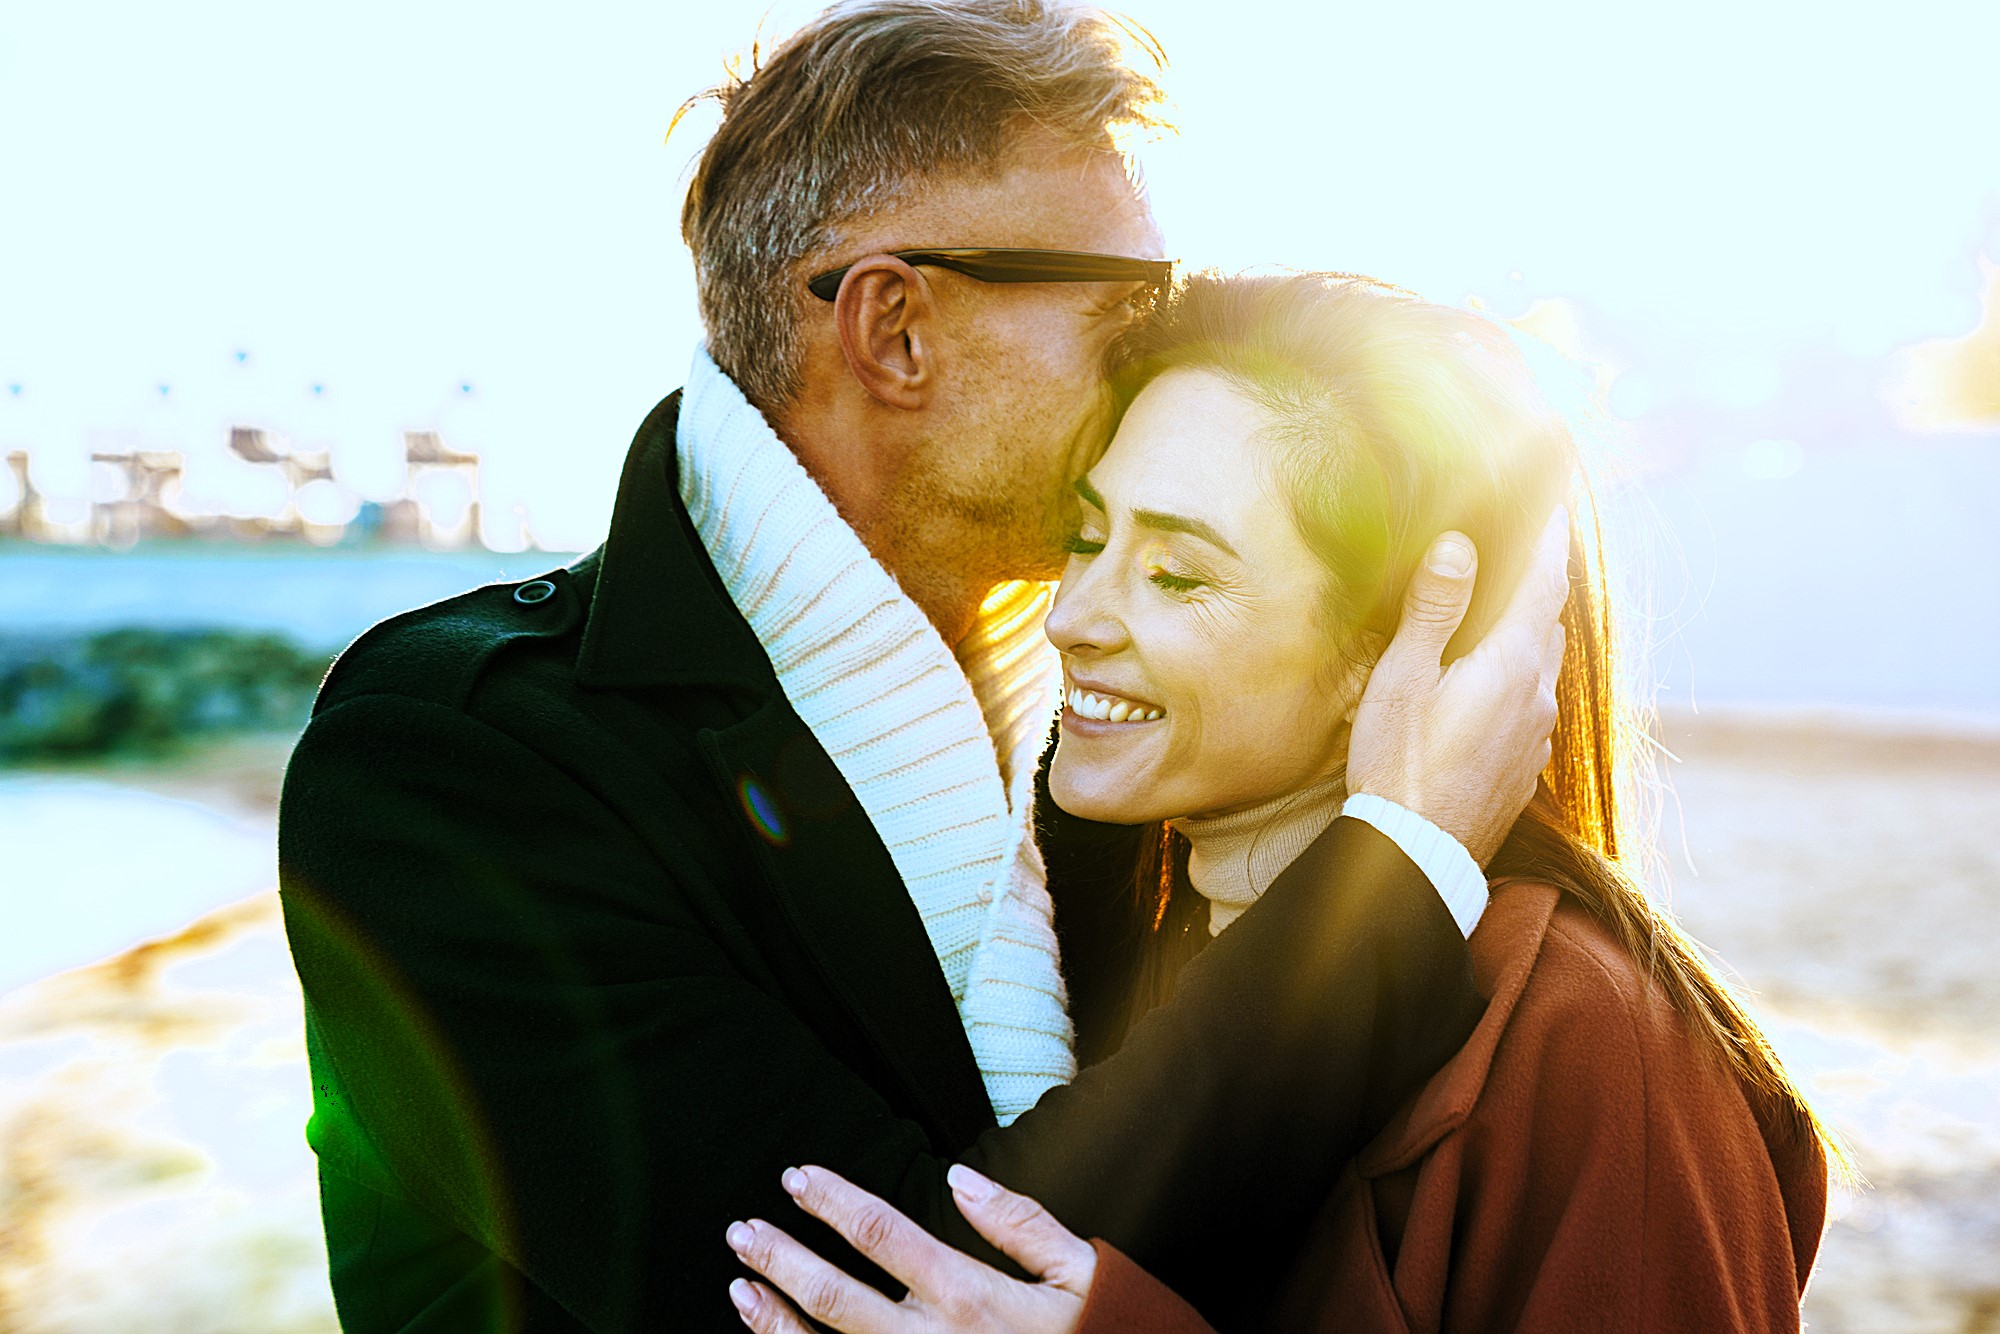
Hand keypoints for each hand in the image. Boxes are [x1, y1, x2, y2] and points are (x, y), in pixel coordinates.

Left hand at [724, 1163, 1095, 1333]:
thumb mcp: (1082, 1271)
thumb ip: (1021, 1223)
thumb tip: (959, 1177)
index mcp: (974, 1298)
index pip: (885, 1235)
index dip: (834, 1202)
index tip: (797, 1178)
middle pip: (839, 1297)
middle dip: (784, 1259)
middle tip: (742, 1229)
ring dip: (777, 1319)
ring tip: (740, 1284)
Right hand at [1345, 507, 1569, 865]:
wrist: (1415, 856)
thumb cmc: (1398, 764)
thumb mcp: (1403, 678)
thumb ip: (1434, 609)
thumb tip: (1459, 544)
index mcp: (1512, 664)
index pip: (1543, 586)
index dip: (1549, 543)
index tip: (1556, 508)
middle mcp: (1538, 696)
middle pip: (1548, 625)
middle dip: (1538, 587)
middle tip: (1522, 554)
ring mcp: (1536, 736)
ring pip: (1541, 669)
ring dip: (1527, 638)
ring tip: (1502, 618)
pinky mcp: (1523, 767)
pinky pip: (1530, 707)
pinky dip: (1516, 681)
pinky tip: (1488, 689)